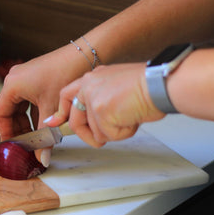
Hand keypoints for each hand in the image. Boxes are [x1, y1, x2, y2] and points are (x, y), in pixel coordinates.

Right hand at [0, 44, 90, 164]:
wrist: (84, 55)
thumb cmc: (65, 75)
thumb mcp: (51, 109)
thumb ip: (45, 136)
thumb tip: (41, 158)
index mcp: (12, 85)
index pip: (0, 115)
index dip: (6, 134)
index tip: (12, 148)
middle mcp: (14, 80)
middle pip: (9, 112)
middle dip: (18, 130)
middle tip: (26, 146)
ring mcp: (25, 78)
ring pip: (20, 108)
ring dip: (27, 123)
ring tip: (37, 138)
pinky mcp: (35, 78)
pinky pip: (29, 100)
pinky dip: (34, 114)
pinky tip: (45, 126)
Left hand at [45, 63, 165, 146]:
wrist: (160, 84)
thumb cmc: (149, 85)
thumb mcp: (119, 86)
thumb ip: (102, 99)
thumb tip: (98, 121)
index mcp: (93, 77)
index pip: (67, 95)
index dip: (61, 112)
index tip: (53, 123)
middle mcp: (88, 86)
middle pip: (76, 121)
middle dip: (89, 135)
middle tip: (103, 137)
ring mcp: (92, 99)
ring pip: (96, 132)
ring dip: (116, 131)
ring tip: (131, 115)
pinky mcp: (100, 112)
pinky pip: (108, 136)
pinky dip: (124, 132)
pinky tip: (133, 118)